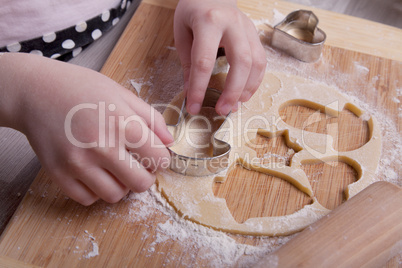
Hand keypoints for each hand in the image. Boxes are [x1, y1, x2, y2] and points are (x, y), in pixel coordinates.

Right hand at [0, 53, 172, 204]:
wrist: (36, 91)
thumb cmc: (81, 88)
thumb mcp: (122, 94)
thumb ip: (151, 118)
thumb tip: (169, 142)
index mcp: (122, 123)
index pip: (159, 159)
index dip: (161, 159)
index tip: (154, 155)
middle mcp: (102, 146)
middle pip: (141, 184)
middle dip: (145, 176)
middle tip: (138, 165)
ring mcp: (78, 163)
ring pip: (115, 195)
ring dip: (121, 185)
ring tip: (115, 168)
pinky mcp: (59, 174)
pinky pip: (88, 198)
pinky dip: (96, 190)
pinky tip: (95, 172)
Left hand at [174, 0, 266, 114]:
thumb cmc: (194, 12)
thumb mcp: (182, 33)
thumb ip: (188, 63)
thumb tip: (191, 92)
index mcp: (208, 22)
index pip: (204, 61)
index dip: (198, 88)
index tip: (193, 107)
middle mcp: (233, 24)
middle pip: (241, 62)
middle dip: (232, 90)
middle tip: (222, 110)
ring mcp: (248, 29)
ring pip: (256, 63)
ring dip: (247, 88)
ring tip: (234, 105)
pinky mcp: (255, 35)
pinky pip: (261, 61)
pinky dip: (255, 81)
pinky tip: (244, 93)